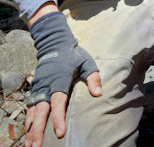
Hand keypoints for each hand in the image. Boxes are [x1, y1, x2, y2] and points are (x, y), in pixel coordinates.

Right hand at [25, 11, 100, 145]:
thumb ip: (93, 77)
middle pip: (40, 112)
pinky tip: (28, 133)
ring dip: (30, 130)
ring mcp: (38, 88)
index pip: (58, 103)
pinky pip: (29, 108)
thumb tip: (98, 93)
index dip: (58, 118)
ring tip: (30, 146)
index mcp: (59, 80)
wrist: (55, 43)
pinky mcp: (34, 89)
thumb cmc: (73, 55)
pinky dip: (28, 122)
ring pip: (32, 112)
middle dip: (37, 130)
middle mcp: (46, 86)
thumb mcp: (87, 62)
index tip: (59, 133)